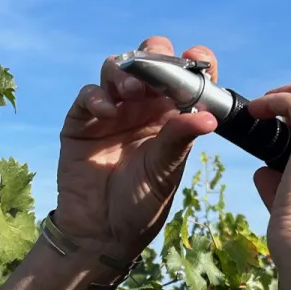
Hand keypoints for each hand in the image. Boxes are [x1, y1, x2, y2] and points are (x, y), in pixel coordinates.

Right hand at [54, 36, 218, 258]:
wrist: (101, 233)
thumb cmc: (140, 204)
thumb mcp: (165, 171)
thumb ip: (179, 139)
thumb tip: (208, 117)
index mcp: (171, 115)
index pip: (186, 76)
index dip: (194, 61)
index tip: (197, 59)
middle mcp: (142, 106)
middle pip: (149, 59)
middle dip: (154, 55)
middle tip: (157, 71)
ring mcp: (112, 111)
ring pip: (116, 69)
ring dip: (125, 73)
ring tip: (132, 91)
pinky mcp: (82, 120)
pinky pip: (89, 94)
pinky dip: (97, 96)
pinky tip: (106, 112)